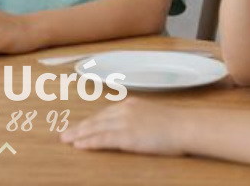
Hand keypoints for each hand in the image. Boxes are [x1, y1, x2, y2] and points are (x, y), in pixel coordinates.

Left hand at [60, 98, 183, 154]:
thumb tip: (132, 127)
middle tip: (63, 134)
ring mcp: (125, 123)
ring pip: (96, 129)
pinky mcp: (127, 136)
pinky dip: (90, 142)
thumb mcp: (153, 115)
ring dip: (79, 135)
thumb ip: (138, 119)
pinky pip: (103, 139)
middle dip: (78, 127)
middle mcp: (124, 110)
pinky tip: (79, 146)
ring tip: (66, 140)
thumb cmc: (176, 124)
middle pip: (96, 120)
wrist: (186, 126)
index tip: (78, 126)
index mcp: (130, 104)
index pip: (104, 114)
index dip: (89, 122)